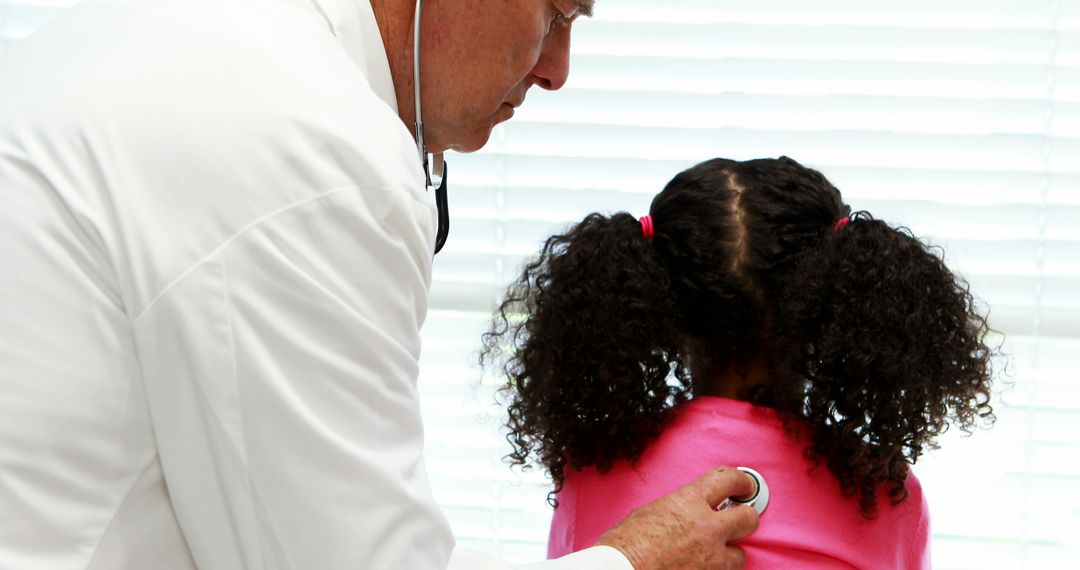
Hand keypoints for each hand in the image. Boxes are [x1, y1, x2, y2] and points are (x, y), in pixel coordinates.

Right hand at [595, 467, 760, 569]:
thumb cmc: (624, 546)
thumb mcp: (651, 512)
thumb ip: (680, 508)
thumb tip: (690, 511)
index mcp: (688, 502)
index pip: (728, 480)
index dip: (742, 482)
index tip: (745, 486)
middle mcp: (707, 528)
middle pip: (748, 519)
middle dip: (744, 519)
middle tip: (737, 522)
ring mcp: (712, 559)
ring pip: (740, 555)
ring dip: (727, 554)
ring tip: (708, 555)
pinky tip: (697, 568)